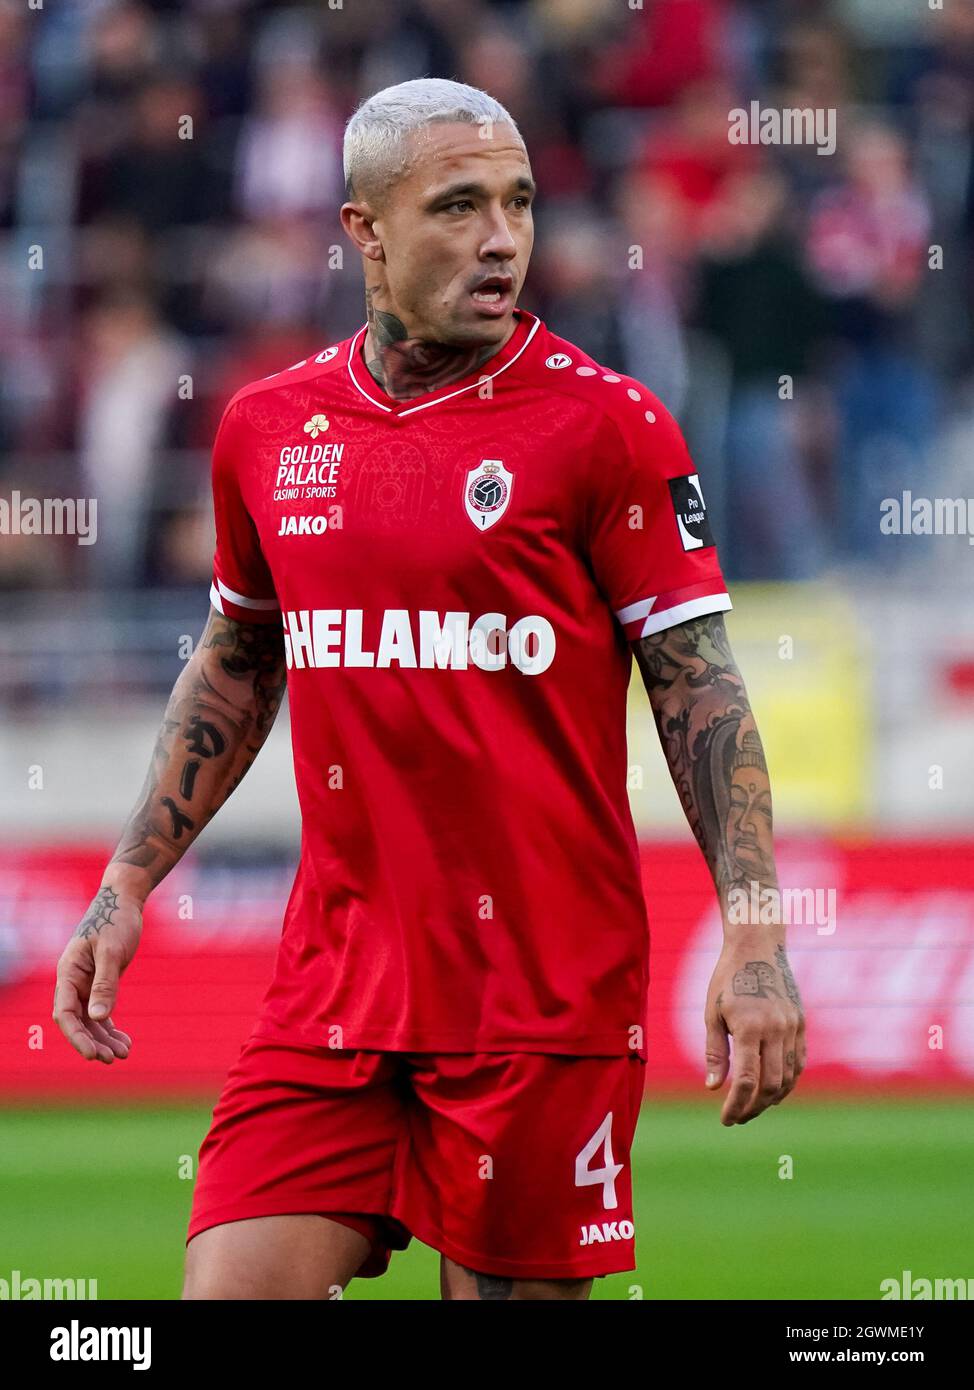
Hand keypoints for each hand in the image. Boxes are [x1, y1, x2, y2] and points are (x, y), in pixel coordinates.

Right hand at [53, 885, 141, 1063]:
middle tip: (112, 1059)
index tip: (91, 1055)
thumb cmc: (116, 920)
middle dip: (92, 1042)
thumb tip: (98, 1016)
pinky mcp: (100, 982)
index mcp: (68, 972)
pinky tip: (125, 1042)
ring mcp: (85, 983)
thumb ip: (104, 983)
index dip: (76, 1036)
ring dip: (104, 1038)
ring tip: (124, 1054)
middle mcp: (73, 981)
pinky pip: (101, 1011)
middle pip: (77, 1021)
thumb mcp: (112, 951)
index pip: (65, 1013)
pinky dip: (111, 1027)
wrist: (123, 900)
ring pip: (91, 1020)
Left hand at [704, 939, 804, 1124]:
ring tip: (752, 1108)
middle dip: (753, 1108)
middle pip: (770, 1085)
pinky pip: (799, 1063)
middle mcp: (776, 1029)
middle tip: (737, 1118)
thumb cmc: (728, 978)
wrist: (758, 946)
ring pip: (789, 1078)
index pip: (747, 1081)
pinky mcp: (801, 1024)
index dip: (736, 1106)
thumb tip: (713, 1087)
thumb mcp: (712, 1012)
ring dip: (771, 1100)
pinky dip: (787, 1082)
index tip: (726, 1120)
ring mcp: (793, 1027)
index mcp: (749, 1027)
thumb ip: (715, 1051)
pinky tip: (772, 1091)